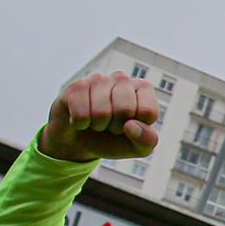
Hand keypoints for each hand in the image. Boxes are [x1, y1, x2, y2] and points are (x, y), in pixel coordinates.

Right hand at [39, 71, 159, 161]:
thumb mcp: (137, 147)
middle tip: (111, 125)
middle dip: (116, 127)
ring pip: (102, 112)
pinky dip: (81, 124)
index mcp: (143, 88)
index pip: (148, 111)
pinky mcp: (76, 86)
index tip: (130, 126)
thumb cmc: (114, 140)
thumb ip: (147, 140)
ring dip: (98, 125)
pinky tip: (81, 118)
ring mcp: (98, 79)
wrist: (80, 141)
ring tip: (97, 121)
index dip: (137, 128)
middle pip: (125, 110)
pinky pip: (81, 114)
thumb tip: (130, 126)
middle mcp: (122, 78)